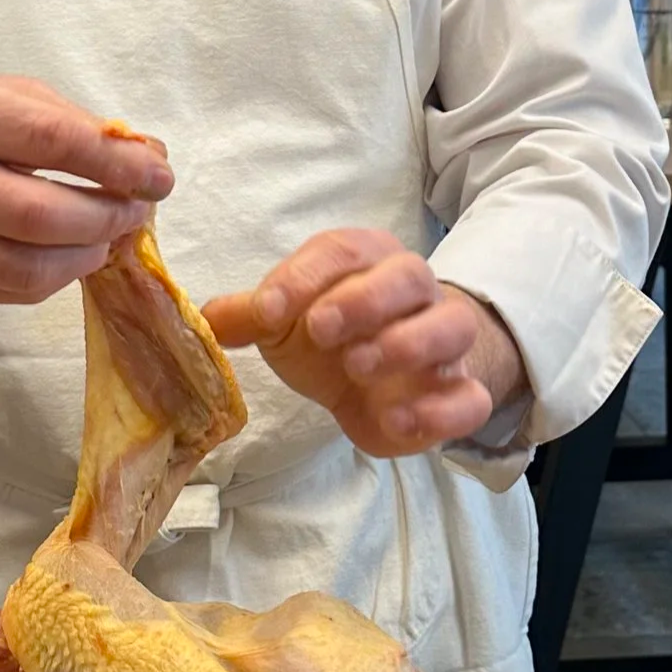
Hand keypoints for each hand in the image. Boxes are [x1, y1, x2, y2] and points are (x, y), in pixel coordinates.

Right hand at [0, 71, 173, 313]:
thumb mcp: (0, 95)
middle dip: (107, 216)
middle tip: (138, 209)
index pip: (47, 140)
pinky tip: (74, 254)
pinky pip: (10, 291)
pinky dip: (58, 277)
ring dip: (87, 256)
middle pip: (38, 215)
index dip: (115, 163)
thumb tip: (148, 157)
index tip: (159, 175)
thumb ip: (72, 122)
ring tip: (111, 235)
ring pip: (26, 268)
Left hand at [205, 229, 527, 458]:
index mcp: (366, 260)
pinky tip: (397, 420)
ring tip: (357, 367)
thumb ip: (250, 316)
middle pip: (408, 276)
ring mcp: (444, 341)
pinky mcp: (458, 393)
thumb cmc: (333, 336)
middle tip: (320, 330)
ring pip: (451, 326)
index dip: (303, 277)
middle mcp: (413, 292)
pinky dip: (440, 410)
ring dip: (407, 344)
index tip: (267, 310)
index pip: (342, 252)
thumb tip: (201, 320)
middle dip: (364, 299)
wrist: (387, 379)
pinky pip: (470, 397)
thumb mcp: (286, 321)